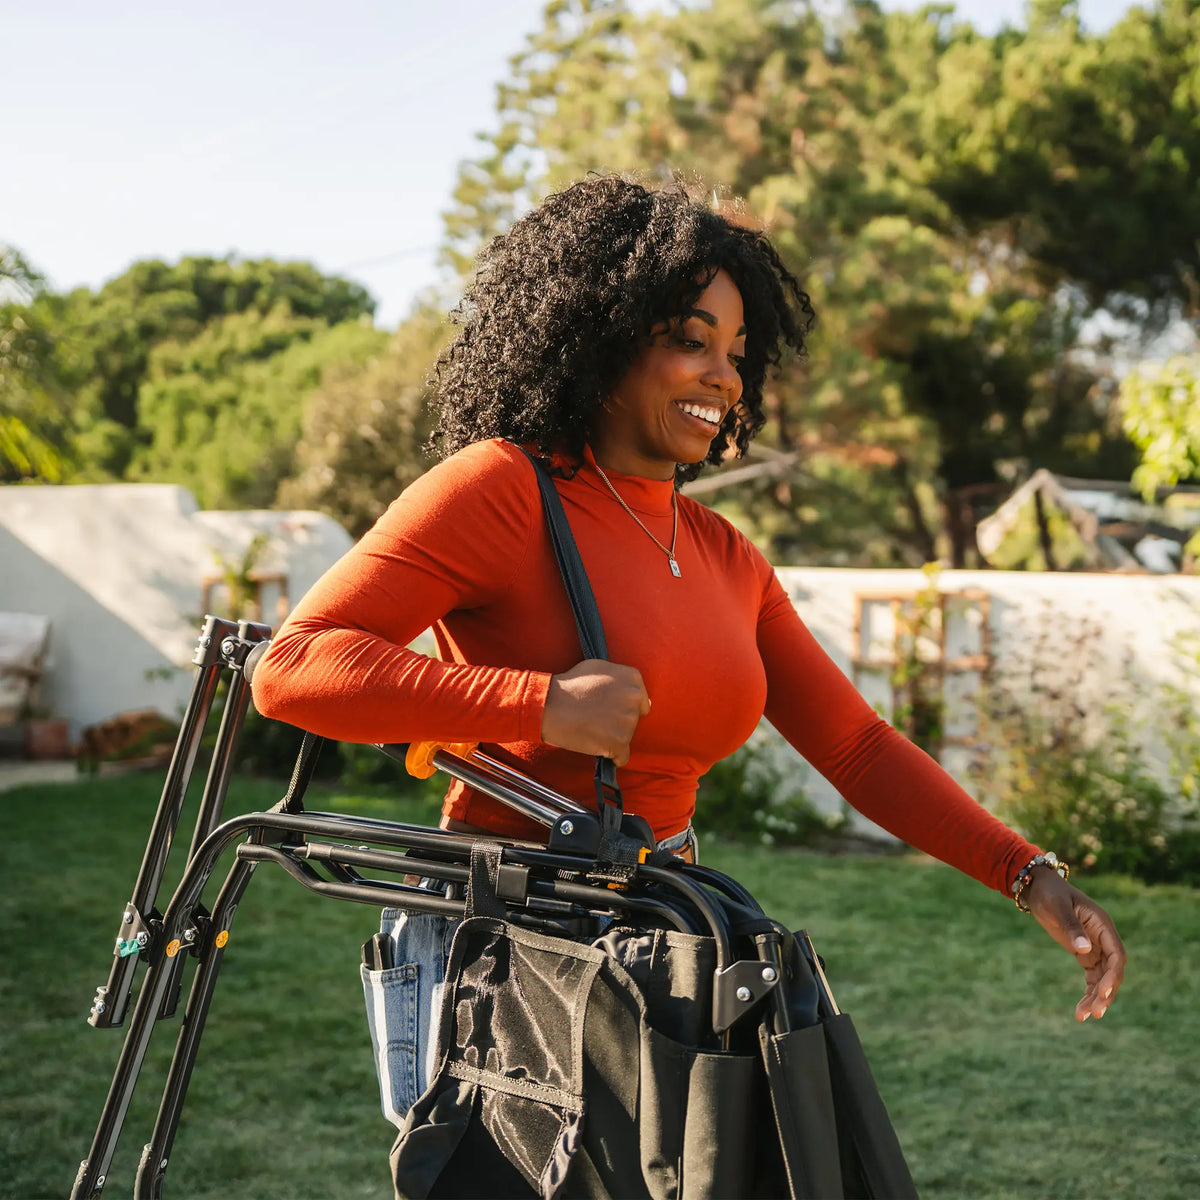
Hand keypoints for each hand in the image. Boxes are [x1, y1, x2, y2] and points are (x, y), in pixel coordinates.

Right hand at [540, 659, 650, 765]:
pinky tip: (596, 746)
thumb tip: (634, 693)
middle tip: (596, 718)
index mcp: (632, 678)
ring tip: (592, 728)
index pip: (641, 701)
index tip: (609, 709)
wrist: (551, 706)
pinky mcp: (619, 742)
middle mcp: (634, 697)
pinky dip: (611, 756)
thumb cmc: (570, 686)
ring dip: (612, 737)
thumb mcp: (598, 667)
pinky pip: (622, 757)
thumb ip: (619, 678)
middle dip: (618, 721)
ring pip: (627, 737)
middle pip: (634, 719)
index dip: (624, 707)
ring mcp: (628, 721)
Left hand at [1024, 866, 1125, 1021]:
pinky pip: (1091, 977)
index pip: (1117, 956)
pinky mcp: (1084, 953)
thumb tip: (1084, 950)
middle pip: (1112, 972)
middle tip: (1093, 1013)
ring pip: (1102, 978)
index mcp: (1103, 925)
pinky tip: (1080, 1009)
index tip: (1102, 992)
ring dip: (1095, 998)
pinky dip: (1088, 993)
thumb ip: (1071, 927)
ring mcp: (1095, 947)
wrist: (1037, 887)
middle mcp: (1104, 938)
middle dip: (1104, 993)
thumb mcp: (1057, 907)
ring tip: (1083, 1017)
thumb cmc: (1049, 893)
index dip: (1113, 976)